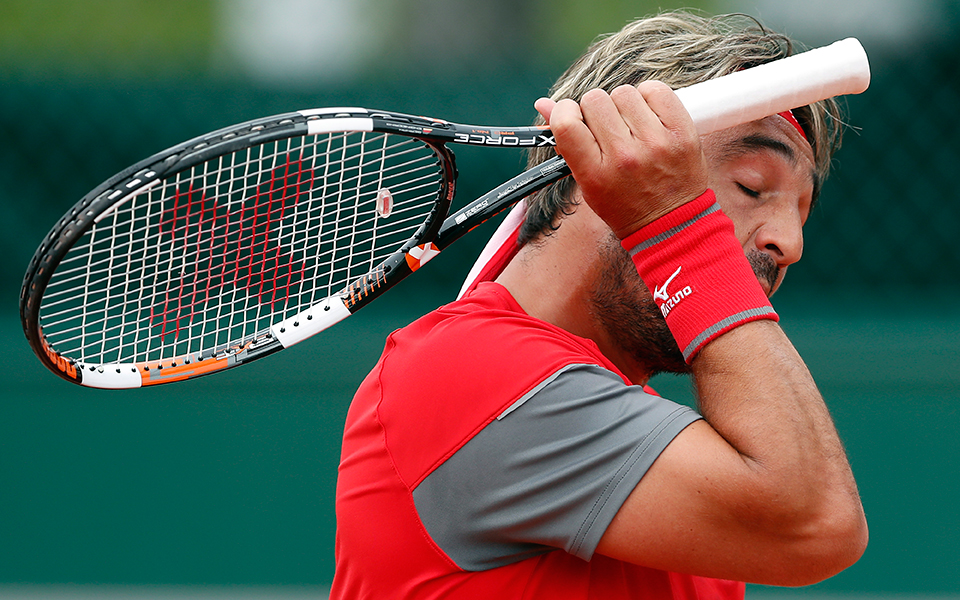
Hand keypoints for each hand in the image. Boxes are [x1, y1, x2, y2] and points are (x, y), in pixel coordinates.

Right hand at [536, 82, 708, 238]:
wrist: (672, 224)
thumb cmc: (624, 204)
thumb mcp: (588, 181)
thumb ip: (567, 142)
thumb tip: (543, 103)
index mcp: (595, 174)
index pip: (566, 122)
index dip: (565, 111)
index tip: (572, 116)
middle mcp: (624, 156)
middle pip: (595, 100)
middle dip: (596, 110)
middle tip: (606, 129)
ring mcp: (656, 143)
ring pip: (624, 92)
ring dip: (623, 104)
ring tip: (630, 126)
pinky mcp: (681, 132)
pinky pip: (656, 90)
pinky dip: (649, 98)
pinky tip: (648, 117)